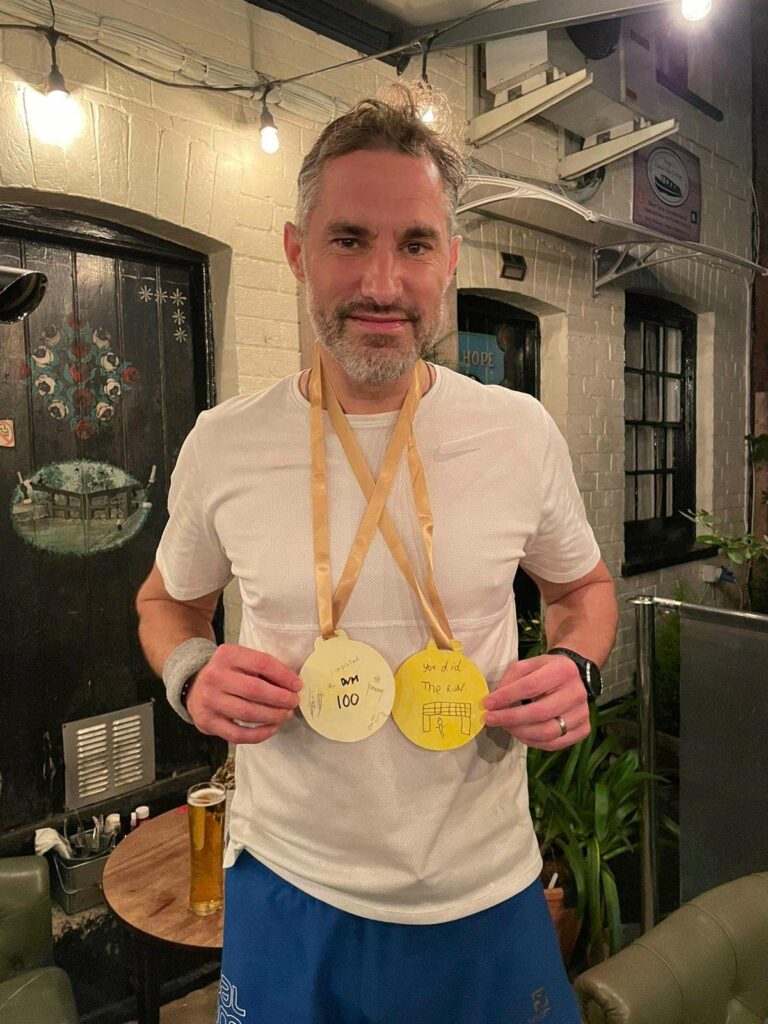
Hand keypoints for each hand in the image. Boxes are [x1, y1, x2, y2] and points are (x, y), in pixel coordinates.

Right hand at [186, 644, 301, 744]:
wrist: (194, 685)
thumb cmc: (228, 672)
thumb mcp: (242, 660)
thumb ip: (264, 669)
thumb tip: (293, 685)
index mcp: (228, 655)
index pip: (262, 663)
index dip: (284, 676)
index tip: (298, 686)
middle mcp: (215, 676)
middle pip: (255, 690)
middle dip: (281, 699)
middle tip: (293, 703)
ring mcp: (209, 700)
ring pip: (248, 713)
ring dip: (272, 716)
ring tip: (285, 715)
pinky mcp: (207, 721)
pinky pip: (237, 734)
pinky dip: (259, 735)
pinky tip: (272, 729)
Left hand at [482, 654, 589, 749]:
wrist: (575, 676)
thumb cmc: (547, 670)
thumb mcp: (529, 664)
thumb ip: (511, 678)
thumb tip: (495, 700)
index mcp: (563, 671)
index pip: (531, 687)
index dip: (507, 697)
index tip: (487, 704)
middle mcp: (577, 693)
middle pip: (540, 712)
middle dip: (510, 718)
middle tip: (490, 719)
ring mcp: (583, 714)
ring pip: (548, 732)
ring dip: (520, 732)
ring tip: (505, 726)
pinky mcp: (584, 729)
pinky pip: (555, 743)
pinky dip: (533, 742)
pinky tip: (520, 734)